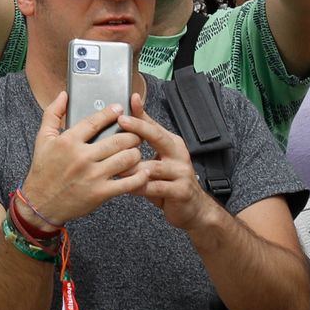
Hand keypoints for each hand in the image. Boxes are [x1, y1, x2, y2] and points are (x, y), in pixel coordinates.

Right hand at [19, 92, 145, 226]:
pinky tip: (143, 172)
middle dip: (132, 135)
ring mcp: (93, 176)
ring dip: (136, 153)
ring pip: (126, 159)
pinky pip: (127, 183)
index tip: (120, 108)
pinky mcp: (100, 193)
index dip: (110, 113)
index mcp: (68, 141)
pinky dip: (139, 177)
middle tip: (136, 134)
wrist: (41, 203)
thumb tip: (64, 94)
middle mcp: (82, 157)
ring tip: (136, 151)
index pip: (95, 122)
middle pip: (117, 140)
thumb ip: (53, 113)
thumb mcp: (43, 138)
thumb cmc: (43, 169)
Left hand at [118, 93, 218, 232]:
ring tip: (115, 166)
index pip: (154, 126)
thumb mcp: (159, 157)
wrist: (193, 209)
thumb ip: (145, 140)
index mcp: (172, 143)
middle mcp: (179, 154)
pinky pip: (156, 187)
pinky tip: (128, 187)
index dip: (141, 114)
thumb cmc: (171, 181)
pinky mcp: (181, 191)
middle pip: (158, 137)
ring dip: (132, 167)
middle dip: (139, 127)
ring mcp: (181, 172)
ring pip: (153, 166)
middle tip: (122, 121)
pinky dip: (140, 187)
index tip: (130, 100)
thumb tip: (127, 115)